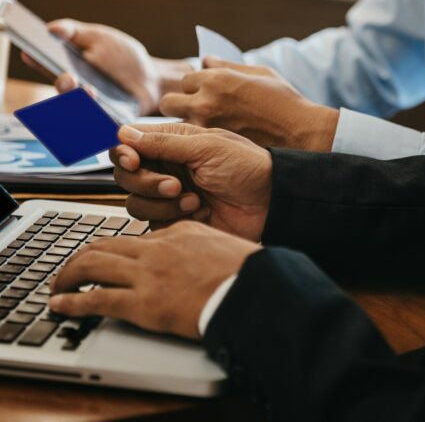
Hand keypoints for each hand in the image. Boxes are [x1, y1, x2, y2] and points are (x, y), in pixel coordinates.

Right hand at [21, 19, 192, 114]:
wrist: (152, 78)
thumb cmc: (122, 57)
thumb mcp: (100, 38)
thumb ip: (76, 32)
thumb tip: (52, 29)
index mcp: (67, 68)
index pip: (46, 66)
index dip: (37, 61)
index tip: (31, 53)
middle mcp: (74, 90)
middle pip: (62, 91)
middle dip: (63, 85)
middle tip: (68, 77)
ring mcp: (89, 108)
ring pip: (80, 111)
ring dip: (83, 103)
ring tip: (90, 91)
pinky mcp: (106, 121)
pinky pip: (100, 125)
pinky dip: (101, 120)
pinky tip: (105, 113)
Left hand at [49, 221, 260, 339]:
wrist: (254, 288)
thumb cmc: (247, 271)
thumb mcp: (224, 245)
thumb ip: (202, 244)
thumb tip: (199, 254)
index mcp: (179, 231)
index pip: (137, 235)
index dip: (118, 248)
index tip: (111, 258)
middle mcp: (158, 247)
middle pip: (106, 243)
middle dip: (82, 255)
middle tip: (72, 267)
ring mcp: (149, 273)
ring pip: (93, 263)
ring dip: (69, 273)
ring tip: (59, 284)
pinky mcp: (144, 302)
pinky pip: (97, 299)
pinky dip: (73, 302)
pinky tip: (61, 305)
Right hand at [110, 122, 271, 240]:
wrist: (271, 202)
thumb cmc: (247, 167)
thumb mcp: (206, 147)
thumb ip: (164, 142)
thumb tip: (123, 132)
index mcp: (173, 142)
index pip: (129, 145)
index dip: (124, 154)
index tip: (134, 161)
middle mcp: (167, 167)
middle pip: (126, 176)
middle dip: (146, 182)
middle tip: (175, 185)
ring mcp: (170, 195)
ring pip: (136, 202)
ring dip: (162, 203)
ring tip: (194, 200)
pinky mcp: (175, 219)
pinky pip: (153, 223)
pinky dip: (174, 218)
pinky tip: (202, 212)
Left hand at [159, 56, 338, 150]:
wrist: (299, 132)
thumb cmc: (283, 99)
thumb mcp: (259, 72)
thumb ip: (227, 66)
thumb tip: (206, 61)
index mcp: (217, 79)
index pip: (185, 79)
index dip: (194, 86)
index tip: (204, 92)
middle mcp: (206, 102)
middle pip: (168, 102)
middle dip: (178, 104)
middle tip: (193, 111)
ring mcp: (207, 127)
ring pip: (177, 125)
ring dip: (186, 125)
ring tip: (203, 129)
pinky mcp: (213, 148)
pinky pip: (193, 143)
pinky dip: (199, 142)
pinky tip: (213, 142)